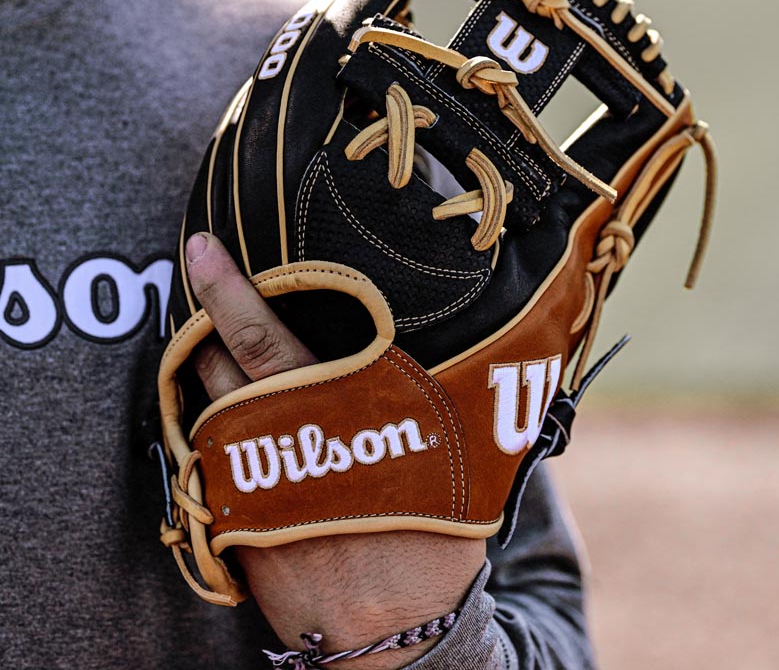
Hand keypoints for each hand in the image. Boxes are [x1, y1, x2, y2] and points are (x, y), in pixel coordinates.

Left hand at [186, 233, 484, 668]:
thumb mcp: (455, 455)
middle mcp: (279, 444)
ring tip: (211, 336)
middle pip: (217, 367)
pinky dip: (210, 417)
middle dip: (202, 320)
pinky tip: (225, 402)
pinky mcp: (234, 518)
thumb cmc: (431, 534)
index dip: (228, 292)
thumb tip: (480, 342)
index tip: (200, 247)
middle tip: (197, 275)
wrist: (392, 631)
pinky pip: (207, 450)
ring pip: (203, 405)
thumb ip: (448, 395)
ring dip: (203, 366)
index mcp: (334, 418)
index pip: (266, 341)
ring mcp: (249, 483)